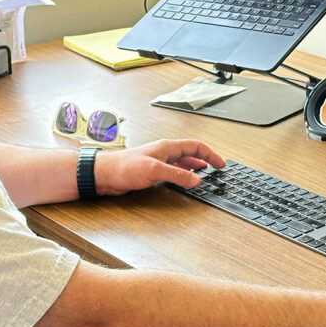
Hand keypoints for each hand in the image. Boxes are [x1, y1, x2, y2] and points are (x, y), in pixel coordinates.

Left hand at [93, 139, 225, 196]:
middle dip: (205, 160)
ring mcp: (158, 160)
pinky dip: (183, 174)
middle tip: (216, 169)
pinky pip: (173, 170)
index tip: (220, 164)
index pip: (196, 146)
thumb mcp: (155, 171)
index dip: (210, 154)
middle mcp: (164, 152)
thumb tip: (197, 179)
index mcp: (168, 147)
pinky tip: (183, 180)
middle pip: (191, 153)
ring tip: (204, 174)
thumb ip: (178, 175)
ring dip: (194, 167)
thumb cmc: (125, 167)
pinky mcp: (152, 170)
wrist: (105, 174)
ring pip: (183, 162)